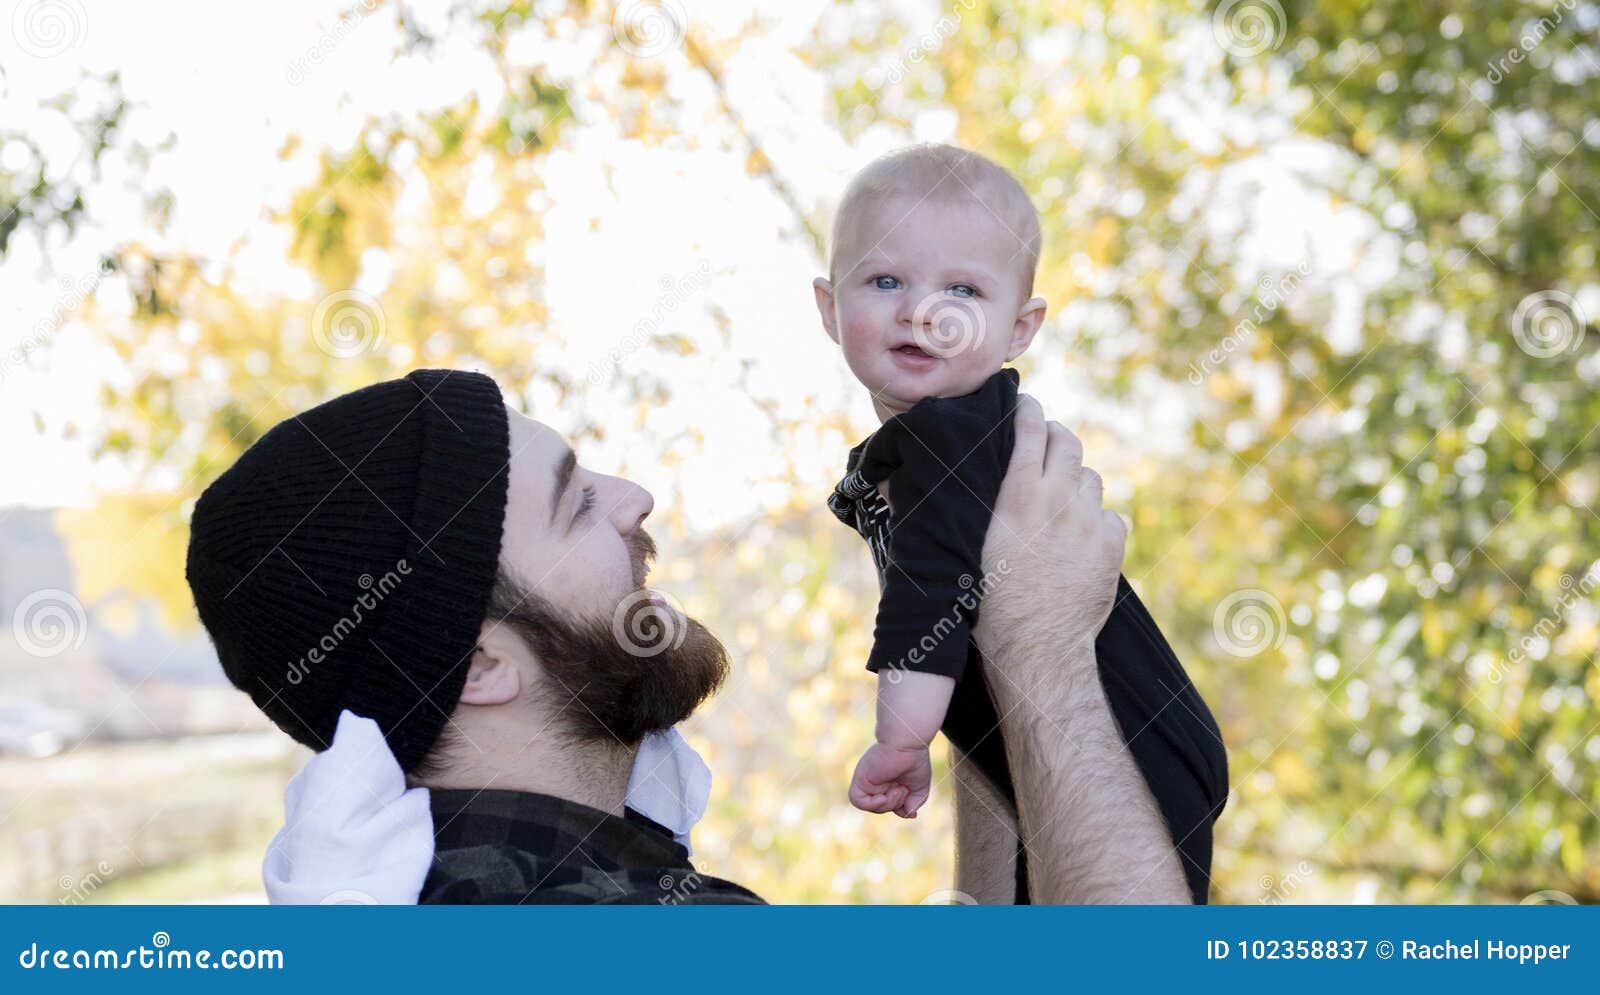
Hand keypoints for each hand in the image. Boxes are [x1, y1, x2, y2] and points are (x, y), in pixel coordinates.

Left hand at [848, 741, 933, 818]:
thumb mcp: (918, 788)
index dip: (899, 808)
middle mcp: (876, 781)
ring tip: (897, 790)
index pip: (888, 803)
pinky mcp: (860, 778)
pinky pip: (858, 800)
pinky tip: (884, 796)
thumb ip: (913, 803)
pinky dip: (872, 804)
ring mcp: (868, 780)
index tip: (911, 808)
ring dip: (885, 805)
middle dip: (895, 805)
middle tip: (902, 789)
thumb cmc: (915, 760)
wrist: (907, 744)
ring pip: (869, 806)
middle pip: (880, 807)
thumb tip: (908, 815)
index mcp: (888, 781)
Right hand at [974, 394, 1126, 691]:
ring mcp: (1088, 521)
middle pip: (1068, 443)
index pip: (1029, 428)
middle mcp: (1056, 499)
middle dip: (1057, 437)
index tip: (1025, 404)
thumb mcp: (962, 549)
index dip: (1027, 410)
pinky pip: (1109, 515)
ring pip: (1090, 478)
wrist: (1035, 646)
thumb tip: (892, 484)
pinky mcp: (1111, 545)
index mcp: (1017, 494)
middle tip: (1048, 442)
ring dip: (1076, 483)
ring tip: (1062, 499)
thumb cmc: (987, 603)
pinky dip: (1096, 521)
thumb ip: (953, 509)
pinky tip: (1081, 536)